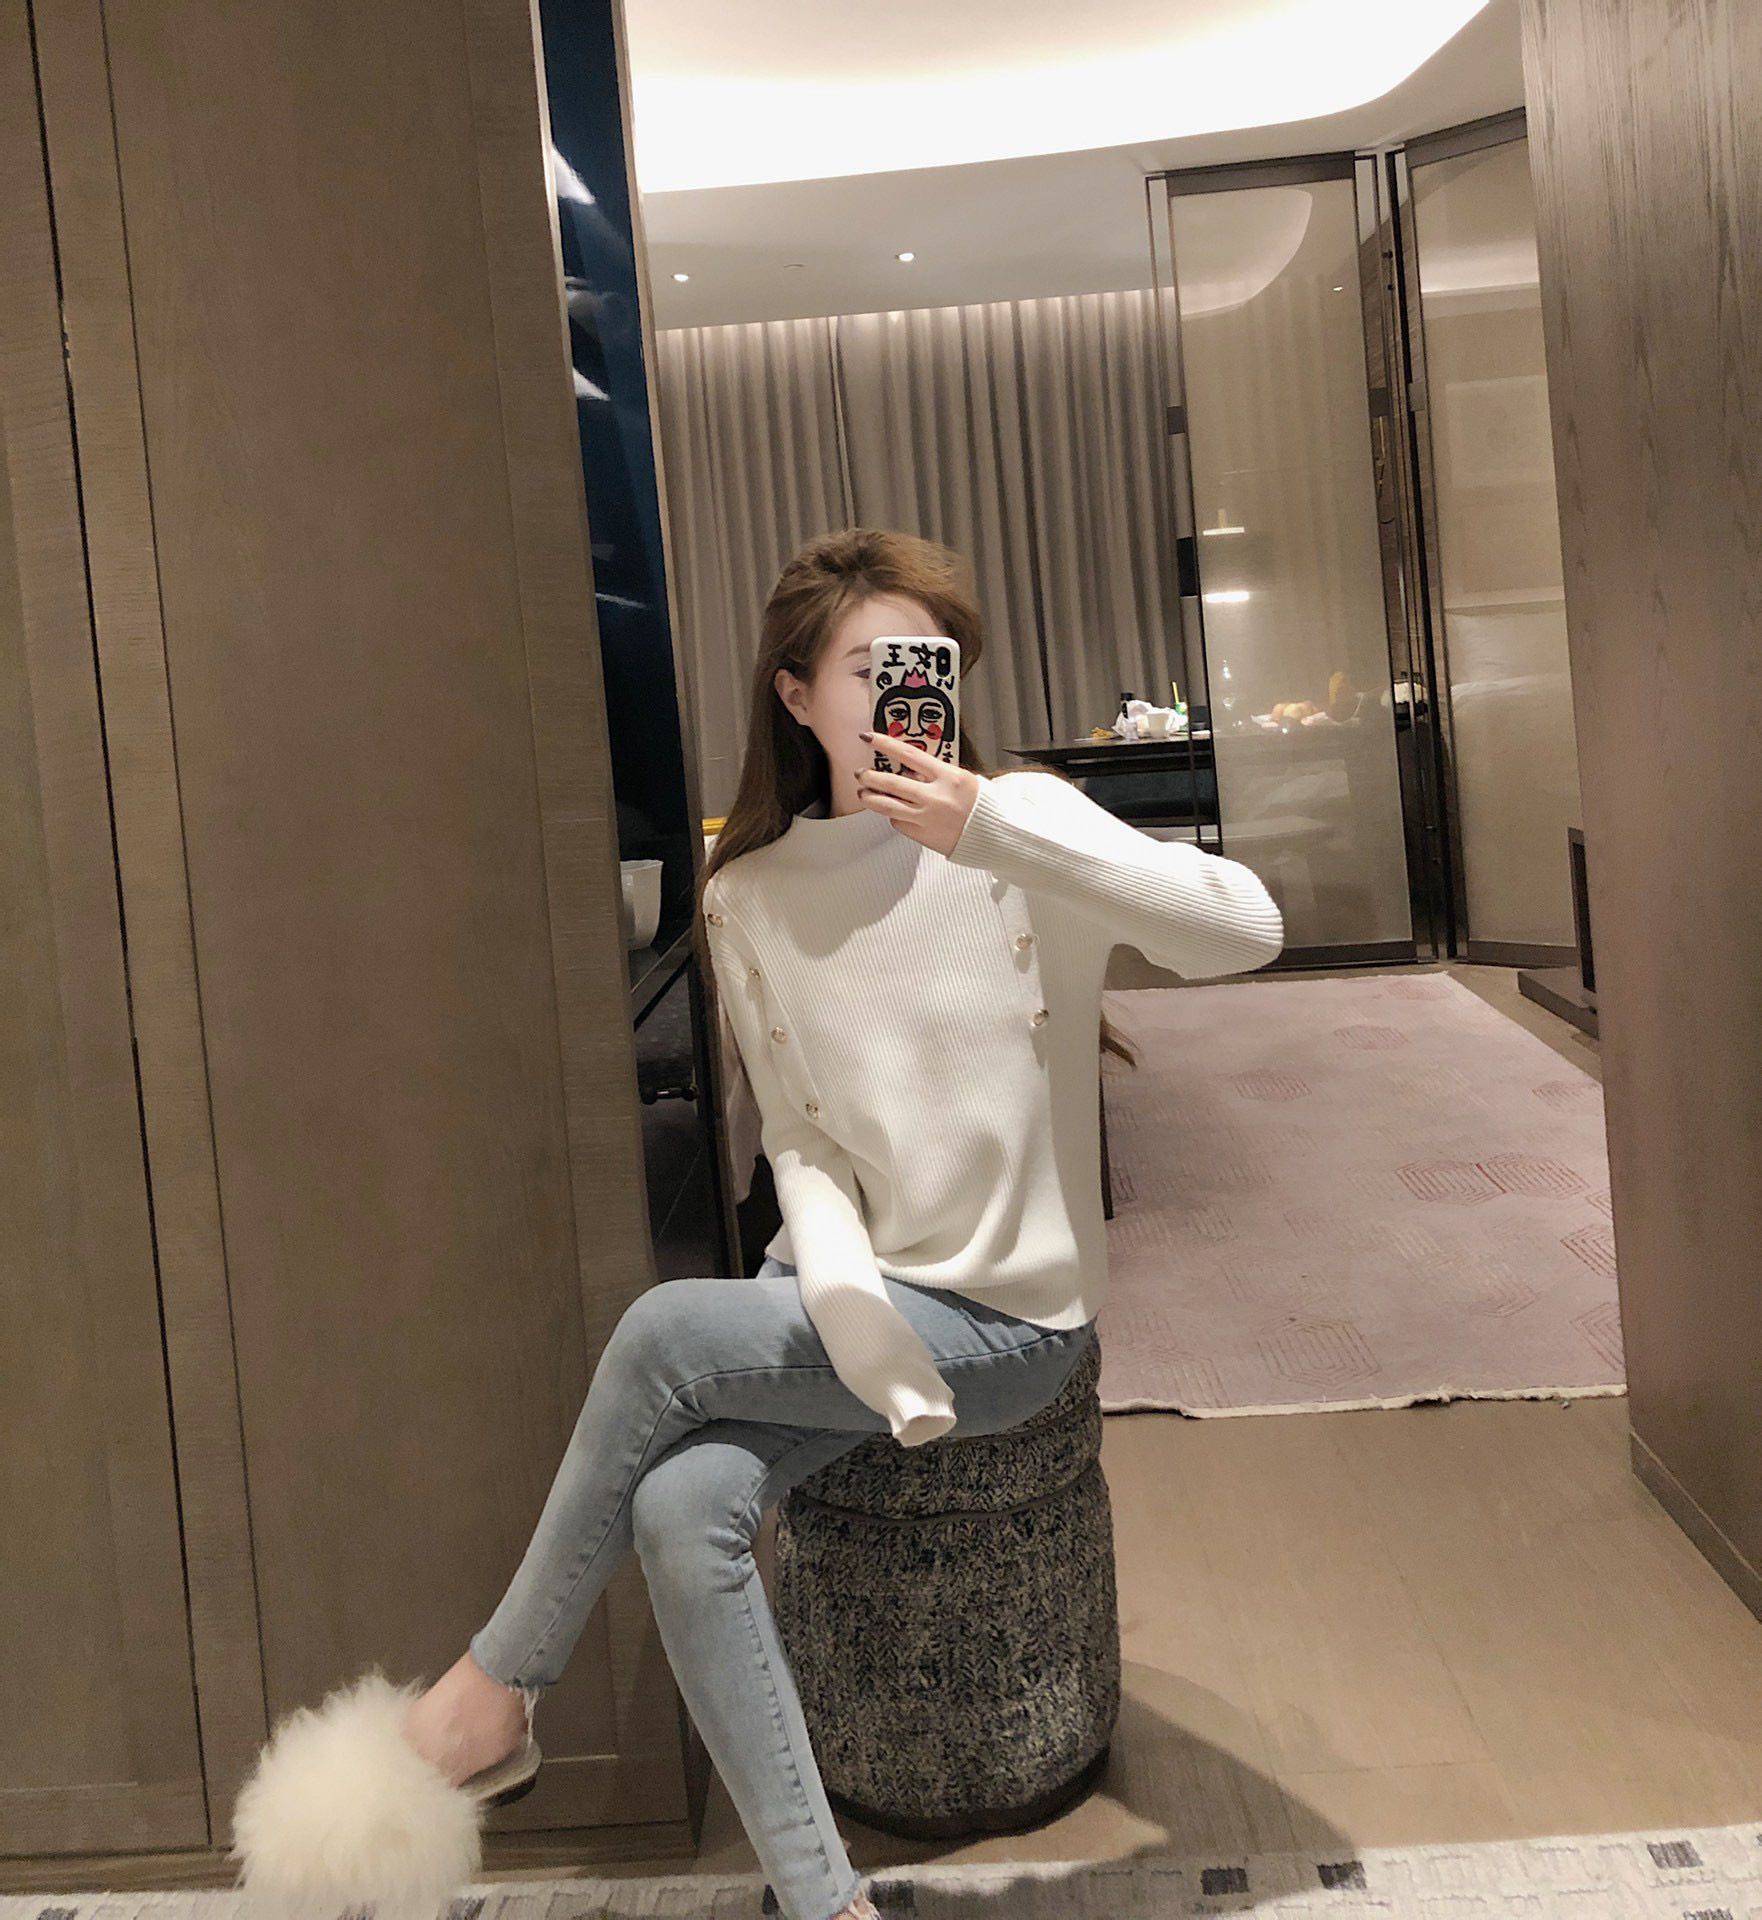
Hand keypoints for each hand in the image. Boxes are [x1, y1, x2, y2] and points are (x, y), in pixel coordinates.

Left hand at [855, 730, 981, 855]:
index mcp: (948, 776)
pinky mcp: (922, 835)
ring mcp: (927, 817)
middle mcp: (935, 796)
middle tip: (861, 773)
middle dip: (870, 776)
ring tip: (863, 793)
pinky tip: (895, 812)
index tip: (868, 737)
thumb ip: (933, 773)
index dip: (884, 744)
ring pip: (887, 805)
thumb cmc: (979, 804)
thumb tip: (905, 768)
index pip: (908, 754)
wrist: (993, 834)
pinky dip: (894, 815)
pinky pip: (898, 822)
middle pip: (891, 782)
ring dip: (870, 797)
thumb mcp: (962, 779)